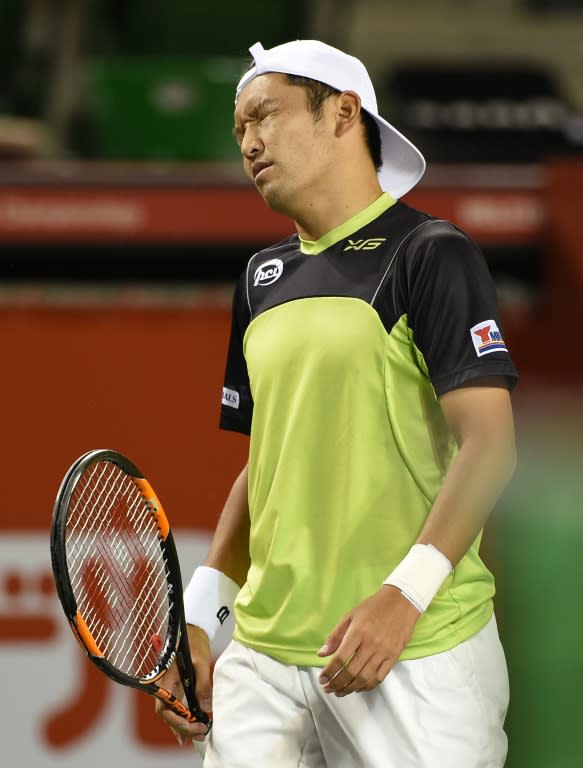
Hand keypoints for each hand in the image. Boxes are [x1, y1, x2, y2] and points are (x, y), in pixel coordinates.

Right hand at [154, 625, 212, 745]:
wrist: (193, 629)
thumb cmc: (194, 642)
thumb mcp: (200, 663)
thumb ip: (202, 686)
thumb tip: (205, 709)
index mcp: (166, 680)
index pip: (165, 708)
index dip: (178, 722)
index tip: (195, 726)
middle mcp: (165, 686)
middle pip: (168, 714)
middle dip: (182, 728)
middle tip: (201, 733)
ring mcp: (170, 686)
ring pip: (172, 712)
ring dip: (183, 725)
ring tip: (198, 734)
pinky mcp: (177, 685)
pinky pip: (177, 705)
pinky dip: (184, 717)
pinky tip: (191, 726)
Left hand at [317, 586, 419, 695]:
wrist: (401, 602)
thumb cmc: (373, 606)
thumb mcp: (350, 615)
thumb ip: (335, 635)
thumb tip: (322, 654)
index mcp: (358, 632)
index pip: (340, 658)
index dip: (329, 672)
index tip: (322, 679)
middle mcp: (371, 644)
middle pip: (351, 671)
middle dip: (336, 684)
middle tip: (328, 689)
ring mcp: (384, 652)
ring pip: (365, 678)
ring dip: (350, 688)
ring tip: (340, 692)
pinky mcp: (394, 657)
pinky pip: (379, 677)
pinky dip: (367, 686)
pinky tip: (358, 688)